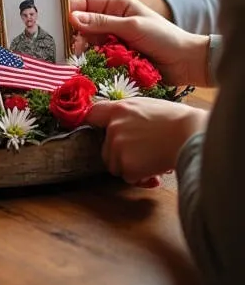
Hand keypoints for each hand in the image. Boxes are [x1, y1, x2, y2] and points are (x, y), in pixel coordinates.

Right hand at [69, 0, 209, 85]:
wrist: (186, 64)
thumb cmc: (164, 38)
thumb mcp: (132, 26)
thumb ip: (102, 22)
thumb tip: (72, 17)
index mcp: (117, 5)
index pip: (85, 2)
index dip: (69, 8)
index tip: (52, 18)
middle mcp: (111, 20)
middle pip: (82, 24)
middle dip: (72, 33)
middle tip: (63, 44)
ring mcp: (112, 40)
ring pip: (86, 42)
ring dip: (80, 50)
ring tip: (72, 58)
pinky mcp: (115, 57)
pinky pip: (95, 57)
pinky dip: (88, 61)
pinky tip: (81, 67)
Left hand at [86, 97, 207, 185]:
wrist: (191, 134)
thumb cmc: (176, 120)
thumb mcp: (147, 106)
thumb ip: (127, 114)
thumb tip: (115, 123)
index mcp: (119, 109)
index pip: (92, 114)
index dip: (95, 125)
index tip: (102, 132)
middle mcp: (114, 127)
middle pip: (105, 149)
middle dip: (120, 156)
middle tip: (142, 155)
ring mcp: (118, 146)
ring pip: (115, 166)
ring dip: (131, 168)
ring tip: (152, 161)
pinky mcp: (127, 165)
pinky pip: (128, 177)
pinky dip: (141, 178)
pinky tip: (156, 171)